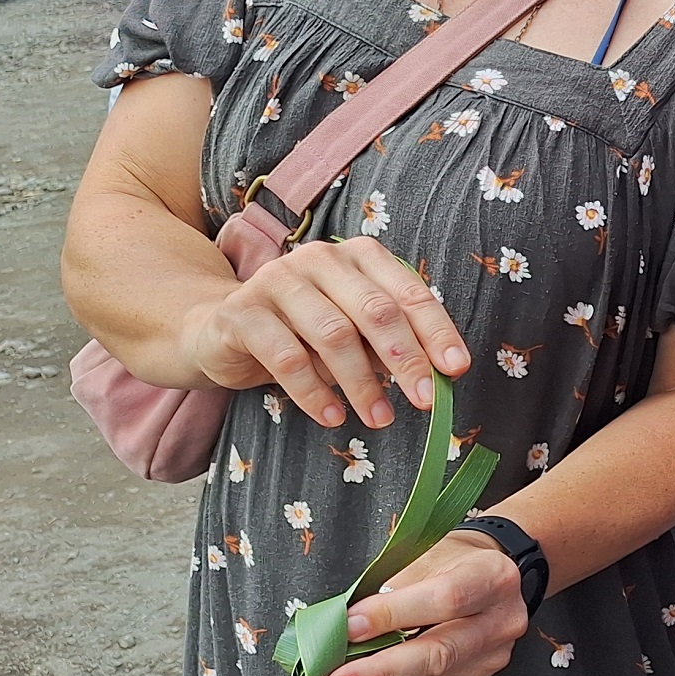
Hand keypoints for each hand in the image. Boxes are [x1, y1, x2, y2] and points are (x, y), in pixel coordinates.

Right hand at [180, 236, 471, 430]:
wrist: (219, 328)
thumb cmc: (302, 331)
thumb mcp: (353, 332)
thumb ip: (389, 344)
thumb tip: (437, 378)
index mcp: (359, 257)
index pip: (408, 292)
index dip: (436, 331)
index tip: (456, 369)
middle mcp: (321, 259)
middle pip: (376, 311)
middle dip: (406, 359)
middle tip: (425, 401)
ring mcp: (278, 280)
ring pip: (334, 334)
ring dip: (362, 383)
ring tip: (379, 418)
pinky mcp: (242, 312)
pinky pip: (286, 356)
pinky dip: (314, 392)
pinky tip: (332, 417)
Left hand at [283, 530, 525, 675]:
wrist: (484, 574)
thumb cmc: (447, 560)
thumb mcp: (420, 555)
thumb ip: (385, 589)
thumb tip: (331, 628)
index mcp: (491, 577)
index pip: (445, 599)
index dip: (395, 614)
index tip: (348, 626)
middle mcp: (499, 621)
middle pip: (436, 654)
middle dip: (376, 673)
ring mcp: (489, 657)